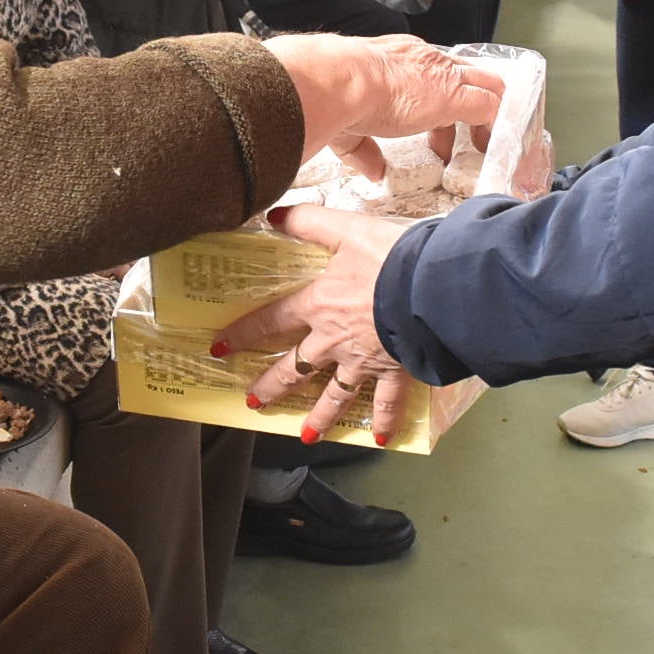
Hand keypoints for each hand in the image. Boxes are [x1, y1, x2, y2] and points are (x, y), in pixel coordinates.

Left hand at [215, 206, 417, 442]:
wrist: (433, 287)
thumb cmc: (391, 257)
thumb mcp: (346, 229)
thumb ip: (309, 222)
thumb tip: (273, 214)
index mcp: (319, 305)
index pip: (272, 321)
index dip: (244, 333)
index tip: (219, 350)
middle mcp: (335, 340)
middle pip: (295, 367)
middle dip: (272, 386)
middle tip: (252, 403)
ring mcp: (364, 361)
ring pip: (335, 394)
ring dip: (319, 416)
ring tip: (305, 437)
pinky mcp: (396, 371)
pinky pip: (388, 402)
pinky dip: (385, 421)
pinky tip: (379, 439)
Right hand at [264, 31, 506, 177]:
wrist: (342, 81)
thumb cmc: (336, 93)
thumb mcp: (349, 124)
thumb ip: (362, 148)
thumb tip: (371, 170)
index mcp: (397, 58)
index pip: (430, 72)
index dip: (436, 99)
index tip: (433, 124)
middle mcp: (425, 60)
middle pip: (464, 75)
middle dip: (469, 102)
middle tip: (465, 136)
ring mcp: (444, 76)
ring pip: (486, 86)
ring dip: (489, 114)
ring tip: (487, 143)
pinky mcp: (456, 96)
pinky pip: (491, 107)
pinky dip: (497, 125)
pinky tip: (495, 144)